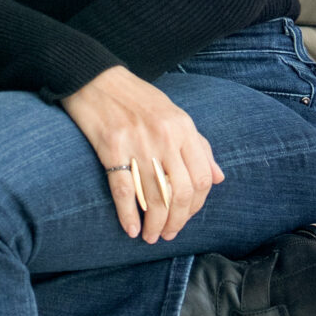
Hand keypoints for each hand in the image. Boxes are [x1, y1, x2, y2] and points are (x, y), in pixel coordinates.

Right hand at [61, 66, 223, 243]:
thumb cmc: (138, 99)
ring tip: (150, 236)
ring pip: (154, 196)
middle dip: (177, 221)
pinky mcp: (112, 148)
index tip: (186, 217)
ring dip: (154, 224)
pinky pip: (123, 190)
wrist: (96, 78)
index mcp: (183, 128)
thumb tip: (218, 177)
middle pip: (180, 192)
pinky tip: (130, 228)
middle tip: (168, 235)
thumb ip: (200, 146)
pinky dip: (128, 214)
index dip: (196, 205)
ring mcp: (138, 143)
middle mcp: (165, 137)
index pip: (202, 178)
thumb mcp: (176, 115)